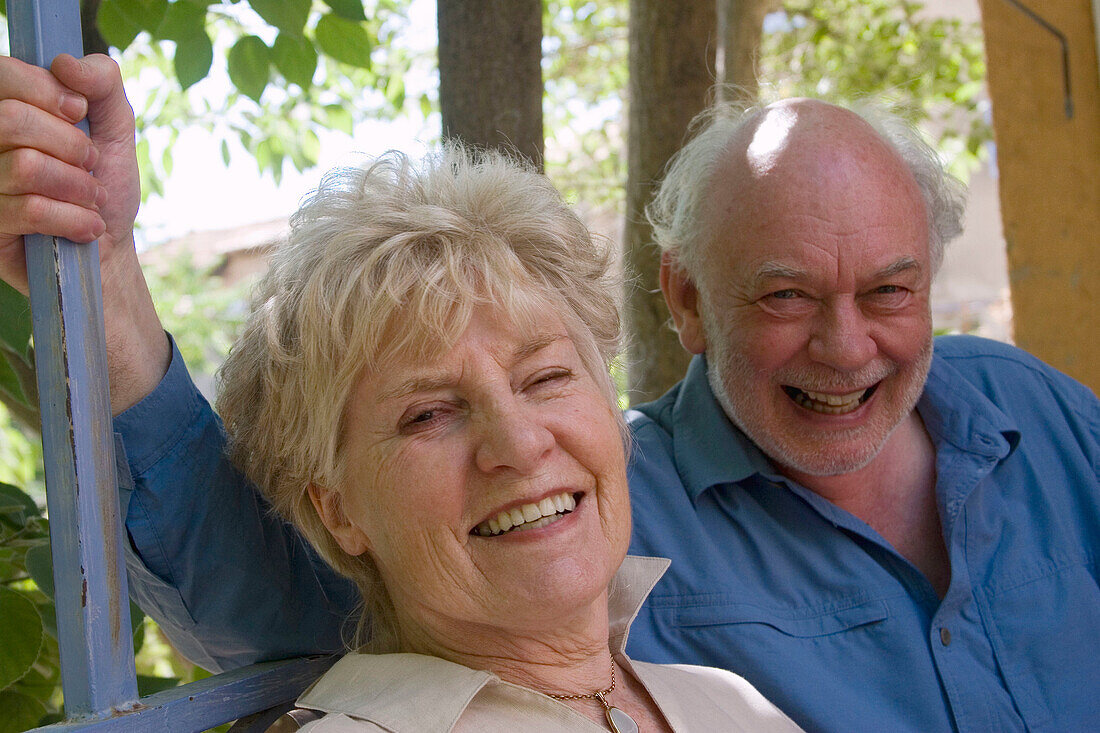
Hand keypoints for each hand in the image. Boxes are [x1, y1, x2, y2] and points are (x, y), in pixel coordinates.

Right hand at [0, 53, 168, 413]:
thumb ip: (103, 85)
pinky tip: (85, 227)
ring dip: (76, 187)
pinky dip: (73, 218)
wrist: (109, 252)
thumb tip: (65, 64)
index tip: (79, 114)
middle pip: (9, 120)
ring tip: (90, 200)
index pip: (1, 74)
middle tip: (89, 166)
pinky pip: (30, 210)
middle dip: (70, 146)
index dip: (46, 92)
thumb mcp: (115, 130)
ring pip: (23, 167)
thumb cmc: (105, 186)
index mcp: (7, 109)